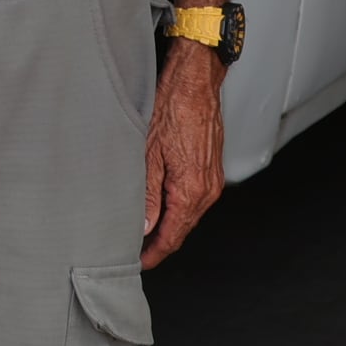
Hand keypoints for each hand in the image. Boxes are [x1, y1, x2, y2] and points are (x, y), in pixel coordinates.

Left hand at [141, 38, 225, 268]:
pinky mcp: (210, 167)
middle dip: (159, 242)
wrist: (195, 81)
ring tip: (142, 230)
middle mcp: (207, 189)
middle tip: (134, 250)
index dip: (154, 254)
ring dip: (168, 224)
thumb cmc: (171, 108)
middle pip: (181, 228)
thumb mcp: (148, 154)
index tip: (138, 263)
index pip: (172, 237)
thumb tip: (143, 228)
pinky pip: (193, 197)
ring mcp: (211, 179)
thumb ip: (146, 195)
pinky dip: (176, 206)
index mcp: (191, 191)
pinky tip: (159, 203)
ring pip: (187, 214)